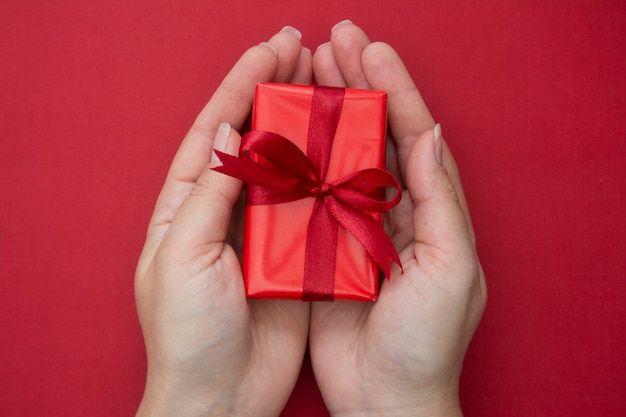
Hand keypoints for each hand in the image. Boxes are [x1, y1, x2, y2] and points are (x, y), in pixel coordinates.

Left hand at [134, 27, 311, 416]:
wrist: (220, 397)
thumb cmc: (186, 334)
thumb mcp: (181, 257)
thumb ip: (207, 196)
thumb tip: (223, 135)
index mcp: (186, 206)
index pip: (214, 131)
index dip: (240, 87)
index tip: (269, 51)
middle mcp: (224, 211)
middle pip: (252, 138)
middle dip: (272, 91)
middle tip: (300, 50)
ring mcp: (261, 230)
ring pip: (285, 165)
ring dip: (303, 125)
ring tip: (325, 84)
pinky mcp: (292, 255)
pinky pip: (311, 204)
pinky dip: (325, 173)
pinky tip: (342, 146)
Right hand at [308, 21, 486, 416]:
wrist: (388, 400)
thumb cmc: (428, 344)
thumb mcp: (452, 271)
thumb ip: (441, 202)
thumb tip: (429, 135)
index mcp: (430, 211)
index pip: (412, 135)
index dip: (393, 89)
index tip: (370, 49)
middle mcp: (392, 211)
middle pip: (374, 136)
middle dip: (357, 87)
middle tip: (334, 43)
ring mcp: (354, 228)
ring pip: (338, 158)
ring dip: (324, 115)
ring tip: (307, 74)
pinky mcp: (323, 250)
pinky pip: (308, 197)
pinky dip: (297, 163)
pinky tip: (282, 135)